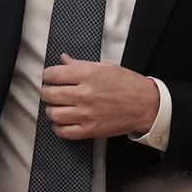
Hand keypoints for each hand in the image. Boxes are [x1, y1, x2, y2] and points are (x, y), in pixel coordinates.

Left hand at [40, 54, 159, 139]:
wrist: (145, 105)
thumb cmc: (127, 83)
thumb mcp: (105, 67)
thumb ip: (80, 64)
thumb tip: (63, 59)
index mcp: (88, 74)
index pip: (54, 74)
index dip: (47, 75)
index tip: (49, 76)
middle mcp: (85, 94)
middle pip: (50, 94)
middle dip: (46, 91)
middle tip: (49, 91)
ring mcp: (86, 114)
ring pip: (53, 114)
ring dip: (50, 109)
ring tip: (56, 106)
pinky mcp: (90, 130)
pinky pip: (64, 132)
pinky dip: (58, 127)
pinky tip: (61, 121)